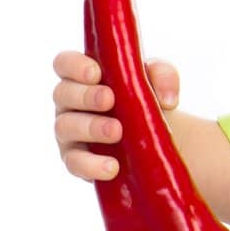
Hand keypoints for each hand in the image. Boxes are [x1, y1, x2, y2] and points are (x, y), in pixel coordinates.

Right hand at [52, 50, 179, 180]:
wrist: (152, 138)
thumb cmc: (144, 99)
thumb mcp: (157, 81)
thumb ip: (163, 75)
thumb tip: (167, 99)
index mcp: (82, 77)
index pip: (64, 63)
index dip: (74, 65)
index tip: (96, 73)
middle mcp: (69, 103)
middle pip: (62, 94)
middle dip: (86, 96)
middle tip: (109, 100)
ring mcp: (69, 132)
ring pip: (65, 126)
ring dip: (91, 127)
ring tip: (117, 131)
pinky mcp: (75, 160)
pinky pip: (74, 163)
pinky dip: (92, 164)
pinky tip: (112, 167)